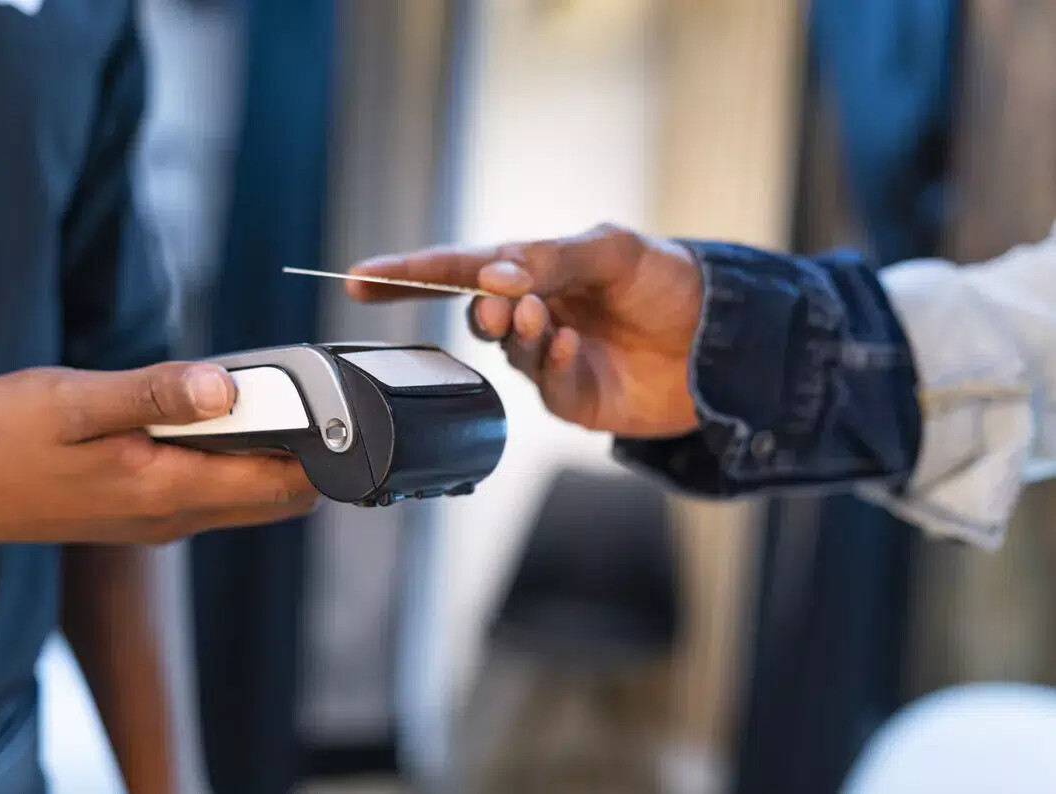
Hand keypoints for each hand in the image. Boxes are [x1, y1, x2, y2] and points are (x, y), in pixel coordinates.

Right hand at [0, 362, 318, 553]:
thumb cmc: (3, 440)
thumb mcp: (75, 401)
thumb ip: (156, 393)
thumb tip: (226, 386)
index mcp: (171, 490)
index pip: (284, 485)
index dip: (321, 449)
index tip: (333, 405)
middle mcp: (178, 516)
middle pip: (281, 497)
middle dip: (307, 452)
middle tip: (303, 394)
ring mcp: (165, 520)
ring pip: (250, 497)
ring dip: (270, 454)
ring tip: (259, 399)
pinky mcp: (148, 512)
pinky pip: (216, 491)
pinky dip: (234, 460)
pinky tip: (212, 420)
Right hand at [347, 223, 703, 437]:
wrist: (724, 341)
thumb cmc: (671, 282)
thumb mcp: (612, 250)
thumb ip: (550, 259)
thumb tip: (494, 276)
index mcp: (538, 270)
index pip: (460, 268)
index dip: (407, 275)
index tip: (358, 280)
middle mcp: (536, 313)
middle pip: (476, 310)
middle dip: (480, 305)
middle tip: (504, 302)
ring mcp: (550, 357)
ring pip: (507, 348)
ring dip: (517, 330)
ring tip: (545, 315)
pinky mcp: (571, 396)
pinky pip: (543, 380)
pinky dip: (551, 359)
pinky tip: (574, 342)